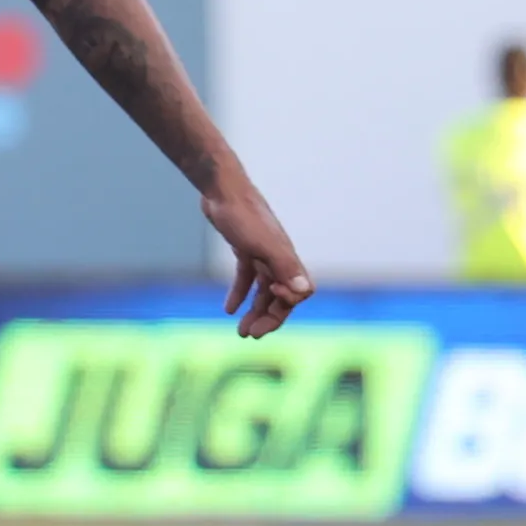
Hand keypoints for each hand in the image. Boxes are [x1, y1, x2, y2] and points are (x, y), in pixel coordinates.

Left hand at [204, 186, 314, 337]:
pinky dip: (239, 293)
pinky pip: (246, 276)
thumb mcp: (262, 244)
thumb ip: (284, 267)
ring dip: (255, 311)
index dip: (285, 307)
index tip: (265, 312)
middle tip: (248, 336)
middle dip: (268, 318)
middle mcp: (278, 258)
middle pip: (281, 295)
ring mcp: (262, 253)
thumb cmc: (242, 215)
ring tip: (241, 331)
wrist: (221, 189)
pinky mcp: (245, 248)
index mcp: (286, 258)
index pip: (298, 293)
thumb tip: (304, 293)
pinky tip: (228, 309)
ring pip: (264, 290)